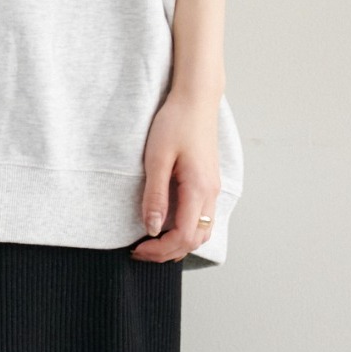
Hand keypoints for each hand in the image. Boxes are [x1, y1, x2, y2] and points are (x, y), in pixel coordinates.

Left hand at [133, 89, 220, 262]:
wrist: (196, 99)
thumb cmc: (176, 123)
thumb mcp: (157, 159)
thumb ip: (155, 196)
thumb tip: (151, 228)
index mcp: (199, 189)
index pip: (184, 236)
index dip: (160, 249)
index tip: (137, 248)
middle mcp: (211, 194)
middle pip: (195, 240)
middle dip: (167, 252)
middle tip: (140, 250)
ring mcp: (212, 189)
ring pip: (202, 232)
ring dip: (178, 244)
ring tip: (151, 243)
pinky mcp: (208, 184)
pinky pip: (202, 219)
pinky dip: (185, 231)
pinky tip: (166, 227)